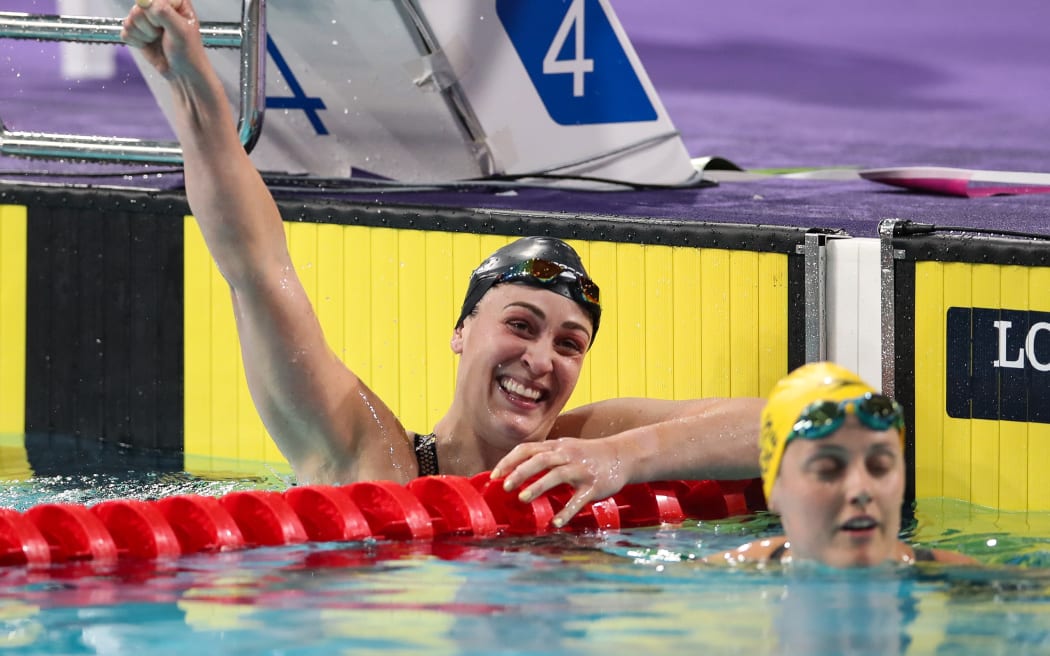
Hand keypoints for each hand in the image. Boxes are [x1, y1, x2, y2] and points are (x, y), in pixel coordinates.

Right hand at [121, 0, 200, 77]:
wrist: (182, 73)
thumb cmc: (188, 51)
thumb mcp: (180, 30)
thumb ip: (163, 12)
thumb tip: (145, 1)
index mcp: (173, 1)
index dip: (155, 11)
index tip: (165, 24)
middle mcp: (158, 6)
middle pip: (138, 8)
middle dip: (150, 25)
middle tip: (162, 33)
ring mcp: (146, 18)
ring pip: (130, 19)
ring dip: (144, 34)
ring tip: (158, 39)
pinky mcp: (136, 31)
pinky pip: (125, 31)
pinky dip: (137, 41)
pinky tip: (149, 44)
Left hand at [491, 437, 628, 527]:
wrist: (623, 455)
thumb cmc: (587, 455)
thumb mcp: (565, 449)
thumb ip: (544, 456)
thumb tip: (515, 471)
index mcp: (557, 446)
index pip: (527, 449)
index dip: (509, 460)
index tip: (494, 475)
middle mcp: (567, 455)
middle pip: (540, 459)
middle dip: (520, 472)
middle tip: (504, 486)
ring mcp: (581, 470)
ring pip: (557, 475)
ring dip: (539, 486)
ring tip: (523, 498)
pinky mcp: (594, 486)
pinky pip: (579, 499)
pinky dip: (567, 511)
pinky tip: (556, 522)